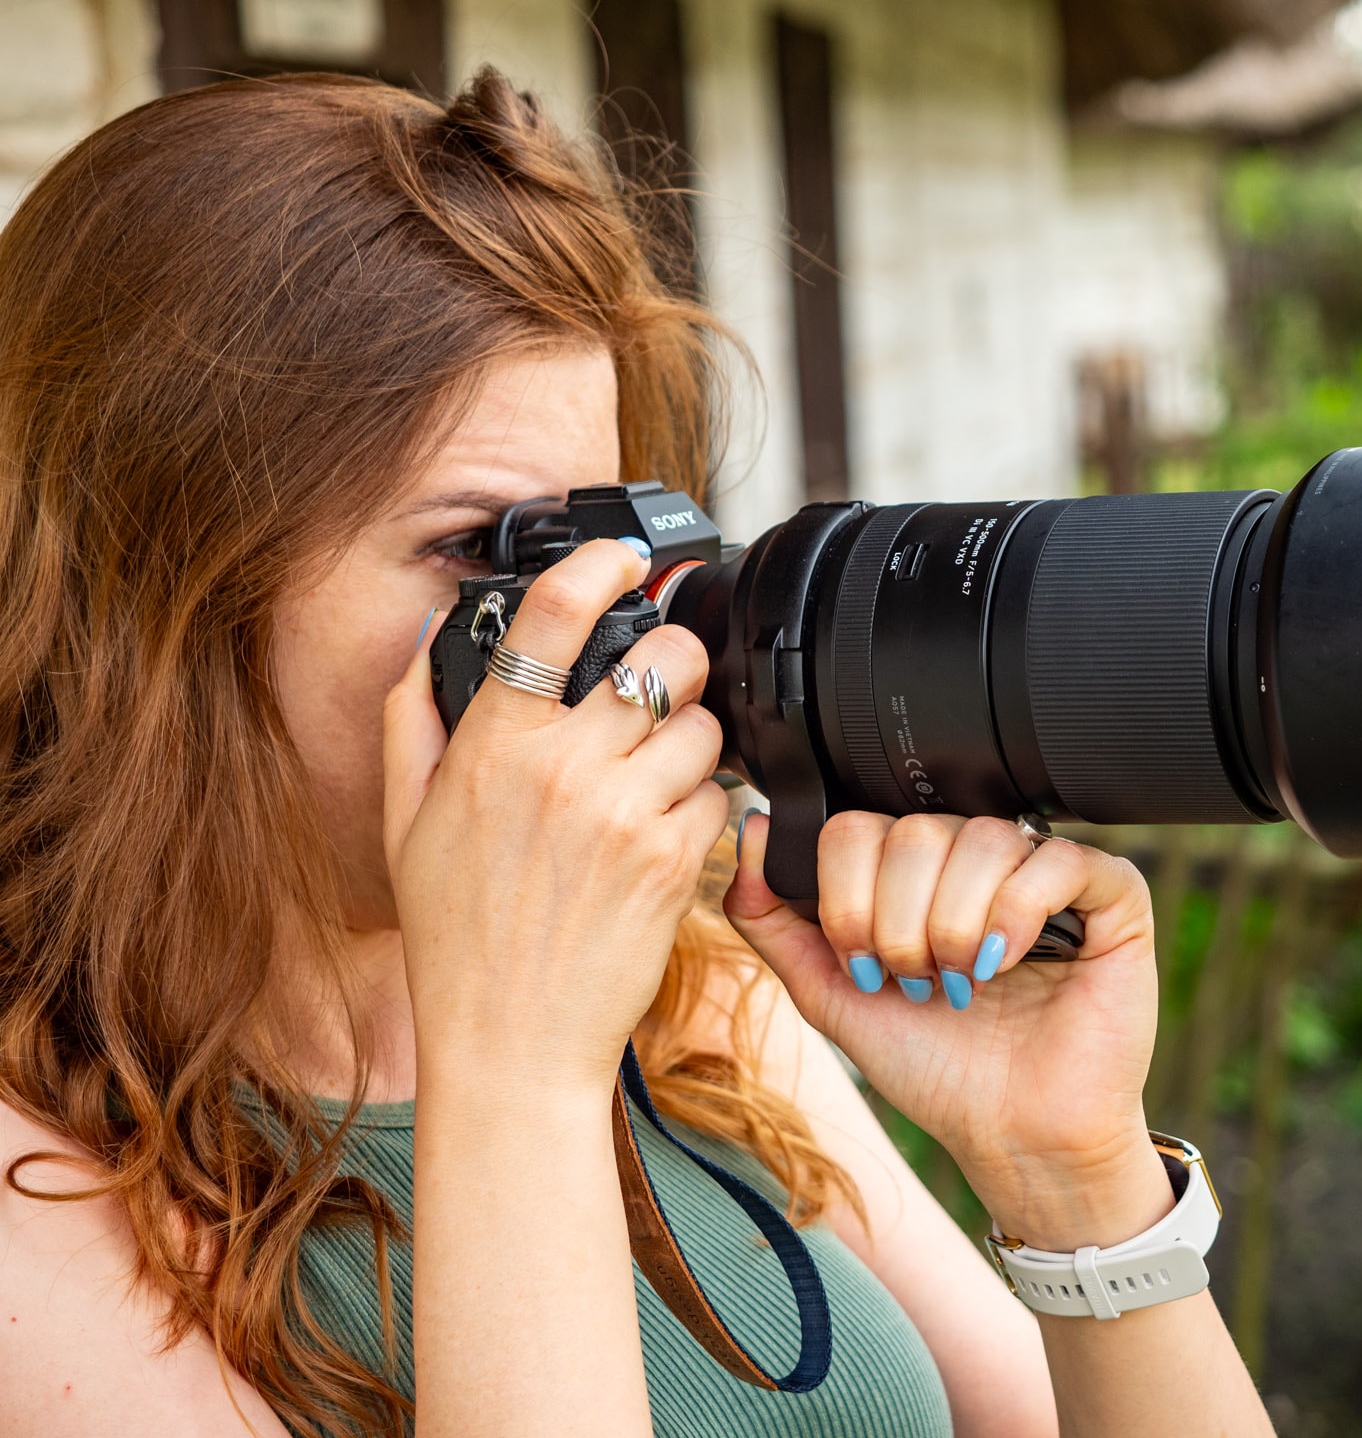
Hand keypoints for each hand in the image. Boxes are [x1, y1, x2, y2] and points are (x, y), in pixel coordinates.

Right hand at [382, 540, 729, 1095]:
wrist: (511, 1041)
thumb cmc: (458, 935)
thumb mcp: (405, 819)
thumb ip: (413, 716)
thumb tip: (431, 637)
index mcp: (492, 747)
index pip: (554, 617)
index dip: (601, 566)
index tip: (625, 558)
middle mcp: (562, 769)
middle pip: (665, 658)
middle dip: (673, 663)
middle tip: (657, 690)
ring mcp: (625, 814)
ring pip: (703, 725)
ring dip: (690, 743)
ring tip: (654, 779)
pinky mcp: (675, 862)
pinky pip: (719, 797)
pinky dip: (702, 808)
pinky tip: (663, 835)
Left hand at [726, 812, 1172, 1250]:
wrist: (1010, 1136)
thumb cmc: (935, 1066)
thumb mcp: (831, 991)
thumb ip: (775, 918)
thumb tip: (749, 832)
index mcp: (915, 870)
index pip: (860, 826)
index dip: (848, 897)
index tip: (864, 964)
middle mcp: (979, 857)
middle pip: (916, 832)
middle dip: (898, 922)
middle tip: (917, 982)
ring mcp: (1047, 871)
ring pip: (983, 839)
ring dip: (955, 925)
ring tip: (963, 982)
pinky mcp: (1112, 895)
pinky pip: (1058, 859)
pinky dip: (1020, 912)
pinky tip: (1009, 961)